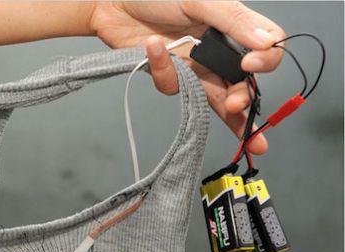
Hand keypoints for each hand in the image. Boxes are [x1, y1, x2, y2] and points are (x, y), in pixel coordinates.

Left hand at [90, 1, 285, 154]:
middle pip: (242, 84)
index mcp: (233, 28)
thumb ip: (234, 20)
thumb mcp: (201, 0)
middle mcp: (218, 51)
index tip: (251, 65)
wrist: (113, 2)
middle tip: (236, 106)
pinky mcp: (170, 76)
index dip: (266, 62)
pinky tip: (152, 46)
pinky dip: (163, 69)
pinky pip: (173, 86)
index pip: (266, 50)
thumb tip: (268, 42)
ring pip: (213, 99)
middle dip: (244, 100)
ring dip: (222, 111)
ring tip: (230, 108)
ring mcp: (194, 66)